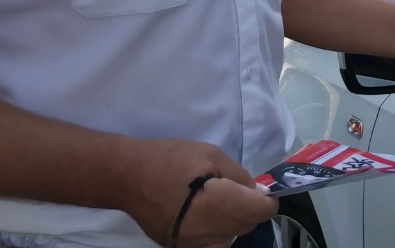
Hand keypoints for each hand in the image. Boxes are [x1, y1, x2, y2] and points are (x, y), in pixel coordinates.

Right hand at [117, 138, 276, 247]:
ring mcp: (192, 245)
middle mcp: (208, 232)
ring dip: (232, 221)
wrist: (128, 177)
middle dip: (248, 209)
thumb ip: (239, 176)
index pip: (261, 212)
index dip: (266, 200)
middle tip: (232, 189)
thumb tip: (257, 193)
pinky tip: (203, 214)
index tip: (259, 190)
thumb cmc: (170, 159)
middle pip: (247, 226)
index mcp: (218, 205)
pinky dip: (215, 231)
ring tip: (215, 201)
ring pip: (230, 237)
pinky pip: (211, 244)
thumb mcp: (212, 155)